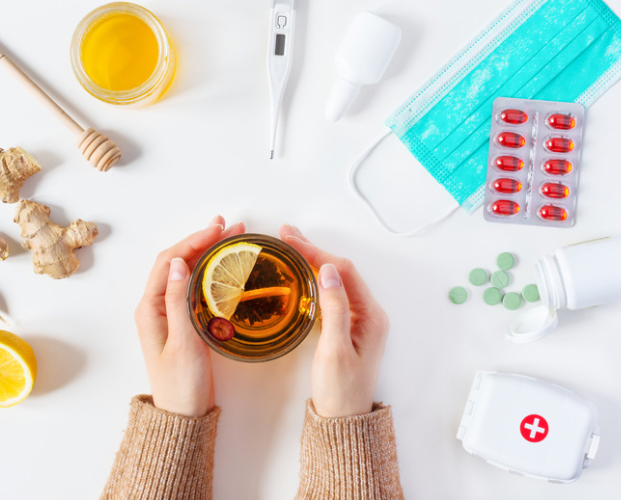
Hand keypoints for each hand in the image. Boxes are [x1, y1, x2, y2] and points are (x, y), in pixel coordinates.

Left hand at [134, 216, 244, 416]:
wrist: (183, 415)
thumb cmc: (181, 384)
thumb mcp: (183, 342)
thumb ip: (179, 301)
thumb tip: (182, 263)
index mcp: (150, 308)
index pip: (170, 262)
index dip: (193, 241)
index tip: (217, 229)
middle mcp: (156, 306)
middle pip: (178, 262)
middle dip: (202, 241)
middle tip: (230, 228)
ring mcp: (169, 313)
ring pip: (187, 273)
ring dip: (207, 253)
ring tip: (231, 239)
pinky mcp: (183, 321)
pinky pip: (194, 288)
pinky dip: (210, 272)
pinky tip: (225, 266)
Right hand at [280, 225, 389, 417]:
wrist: (343, 420)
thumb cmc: (340, 390)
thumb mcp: (334, 349)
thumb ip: (334, 308)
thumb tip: (328, 270)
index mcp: (371, 316)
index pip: (343, 271)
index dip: (317, 252)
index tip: (291, 240)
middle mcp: (368, 313)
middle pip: (341, 271)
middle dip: (314, 250)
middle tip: (287, 234)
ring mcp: (359, 320)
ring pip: (335, 280)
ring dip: (314, 261)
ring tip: (291, 245)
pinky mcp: (347, 327)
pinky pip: (332, 294)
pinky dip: (314, 279)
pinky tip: (301, 273)